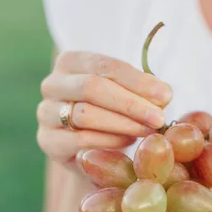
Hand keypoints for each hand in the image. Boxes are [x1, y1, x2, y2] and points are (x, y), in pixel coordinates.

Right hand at [37, 52, 171, 164]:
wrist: (88, 150)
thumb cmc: (110, 115)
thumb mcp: (126, 96)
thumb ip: (142, 91)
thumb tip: (163, 94)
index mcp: (71, 62)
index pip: (106, 66)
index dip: (138, 81)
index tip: (166, 96)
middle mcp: (53, 84)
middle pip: (92, 87)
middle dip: (131, 104)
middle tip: (158, 118)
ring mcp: (46, 113)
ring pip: (85, 115)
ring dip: (123, 124)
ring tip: (147, 131)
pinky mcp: (48, 141)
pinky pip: (80, 140)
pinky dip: (108, 142)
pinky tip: (128, 143)